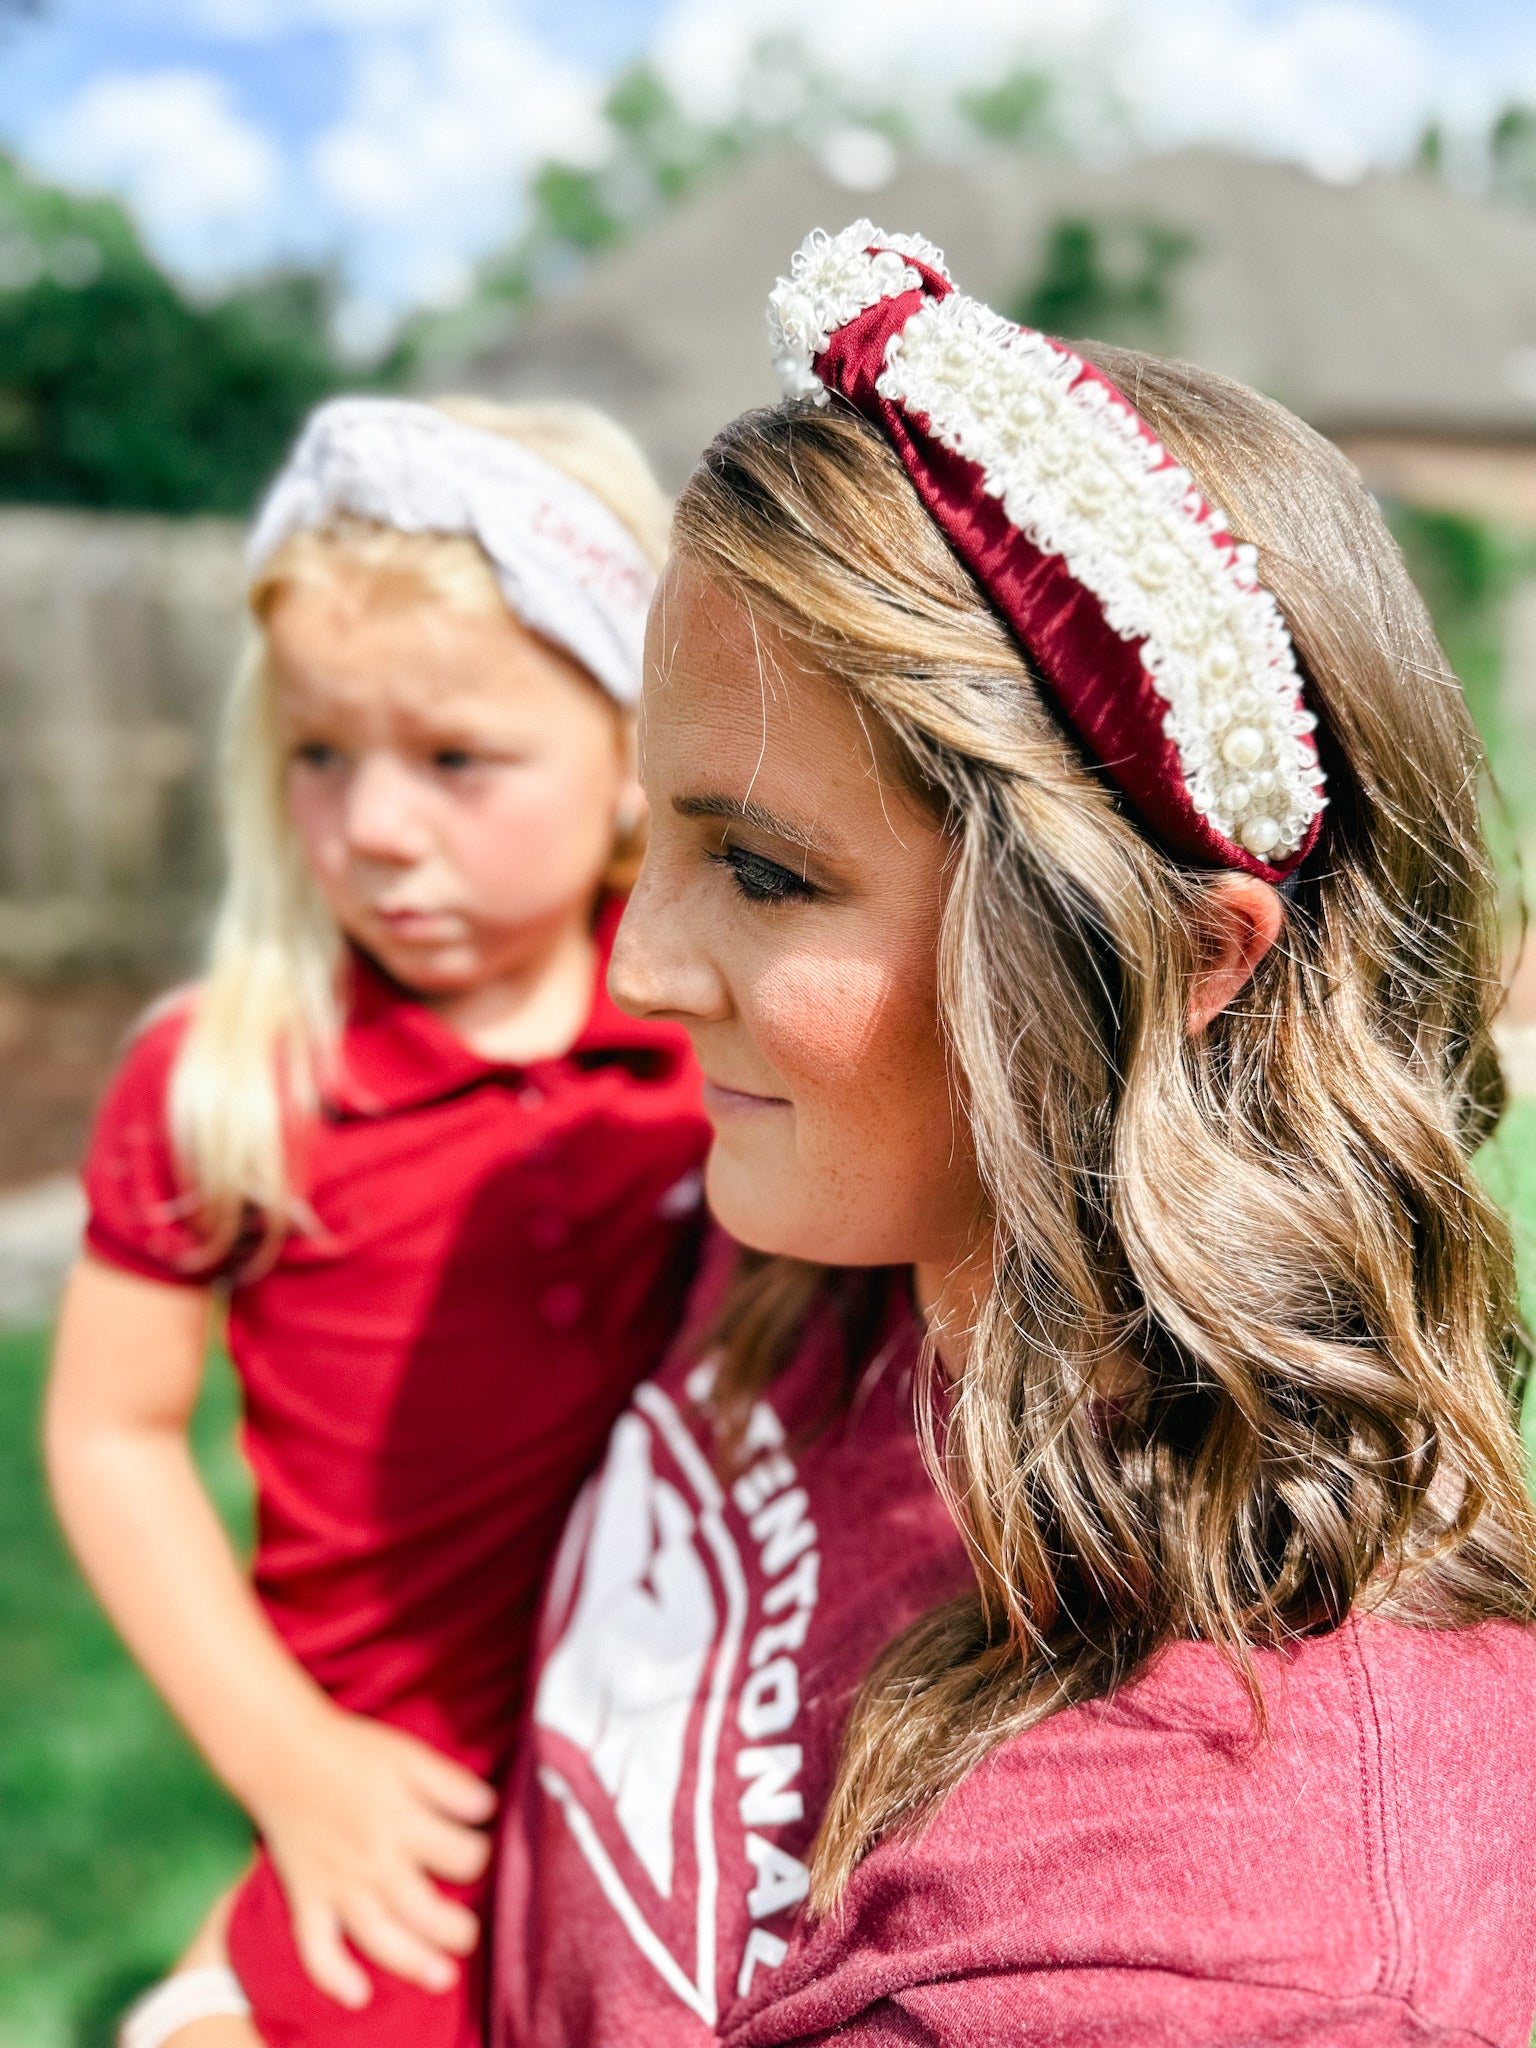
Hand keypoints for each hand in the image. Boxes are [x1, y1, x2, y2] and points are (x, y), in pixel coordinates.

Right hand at [246, 1706, 496, 2008]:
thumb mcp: (410, 1755)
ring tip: (442, 1977)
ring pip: (379, 1935)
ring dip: (411, 1962)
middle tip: (471, 1933)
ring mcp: (338, 1883)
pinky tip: (359, 1995)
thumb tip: (487, 1809)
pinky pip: (315, 1945)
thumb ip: (450, 1784)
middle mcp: (374, 1860)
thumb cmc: (352, 1750)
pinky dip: (333, 1975)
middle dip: (457, 1929)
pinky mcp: (306, 1896)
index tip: (479, 1855)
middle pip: (425, 1908)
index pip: (462, 1857)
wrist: (283, 1752)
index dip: (480, 1857)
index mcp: (405, 1821)